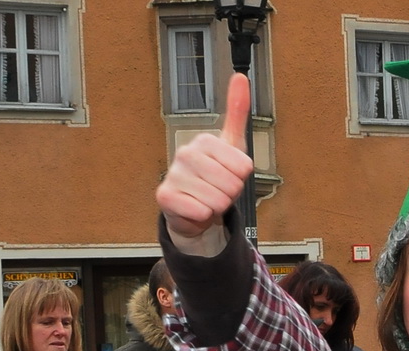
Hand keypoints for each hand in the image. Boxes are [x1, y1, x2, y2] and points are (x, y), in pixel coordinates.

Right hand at [155, 73, 252, 255]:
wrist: (194, 208)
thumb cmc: (215, 177)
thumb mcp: (232, 146)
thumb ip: (237, 113)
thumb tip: (240, 76)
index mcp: (204, 141)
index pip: (243, 167)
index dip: (241, 177)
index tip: (229, 174)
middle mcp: (185, 154)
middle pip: (231, 184)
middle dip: (230, 193)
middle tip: (218, 189)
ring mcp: (173, 174)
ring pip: (218, 200)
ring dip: (217, 205)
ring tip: (207, 198)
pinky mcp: (165, 197)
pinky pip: (201, 211)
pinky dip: (203, 215)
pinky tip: (195, 208)